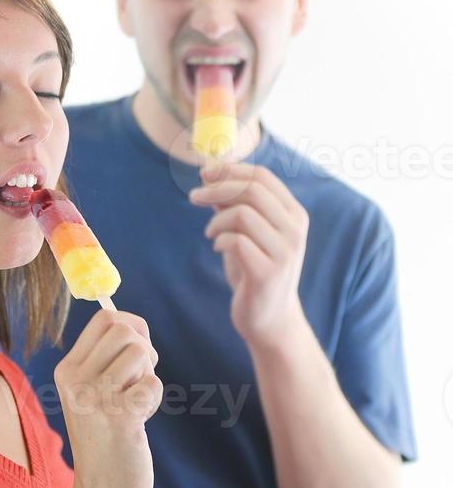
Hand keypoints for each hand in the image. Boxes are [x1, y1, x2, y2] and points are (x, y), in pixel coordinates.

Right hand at [54, 310, 162, 487]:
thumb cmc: (107, 439)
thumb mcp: (93, 394)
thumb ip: (108, 359)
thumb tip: (134, 323)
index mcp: (66, 370)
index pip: (104, 318)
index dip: (132, 323)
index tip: (139, 347)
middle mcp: (74, 381)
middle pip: (124, 329)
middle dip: (144, 350)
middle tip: (139, 380)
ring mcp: (93, 399)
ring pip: (140, 353)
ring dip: (148, 376)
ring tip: (136, 402)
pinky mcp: (117, 417)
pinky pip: (151, 383)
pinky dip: (153, 399)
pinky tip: (140, 420)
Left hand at [189, 162, 308, 350]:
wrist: (270, 318)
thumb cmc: (255, 269)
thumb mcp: (249, 232)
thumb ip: (236, 204)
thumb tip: (212, 174)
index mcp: (294, 214)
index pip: (263, 176)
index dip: (231, 169)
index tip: (204, 172)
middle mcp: (295, 230)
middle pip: (252, 190)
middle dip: (217, 189)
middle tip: (194, 197)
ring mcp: (285, 252)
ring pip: (243, 214)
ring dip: (216, 221)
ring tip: (211, 234)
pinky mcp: (268, 273)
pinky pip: (236, 242)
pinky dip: (219, 240)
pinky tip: (218, 248)